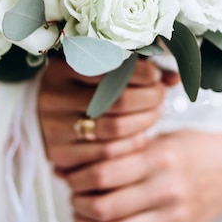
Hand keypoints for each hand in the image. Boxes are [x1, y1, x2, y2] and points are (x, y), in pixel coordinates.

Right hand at [39, 56, 178, 168]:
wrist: (46, 116)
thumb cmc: (82, 86)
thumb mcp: (101, 69)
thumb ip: (136, 69)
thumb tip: (175, 78)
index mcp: (60, 68)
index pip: (110, 68)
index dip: (140, 72)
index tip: (155, 75)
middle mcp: (51, 97)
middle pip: (116, 100)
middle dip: (148, 98)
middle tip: (159, 96)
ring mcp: (53, 128)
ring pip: (114, 129)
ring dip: (144, 122)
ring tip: (154, 113)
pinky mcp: (59, 154)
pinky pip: (107, 153)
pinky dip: (131, 143)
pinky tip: (140, 134)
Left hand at [65, 128, 221, 221]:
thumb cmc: (193, 148)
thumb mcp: (159, 138)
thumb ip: (118, 152)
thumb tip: (65, 167)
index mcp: (160, 158)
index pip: (104, 173)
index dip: (78, 177)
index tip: (71, 175)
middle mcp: (167, 189)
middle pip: (106, 208)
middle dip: (79, 206)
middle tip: (74, 198)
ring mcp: (174, 217)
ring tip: (82, 219)